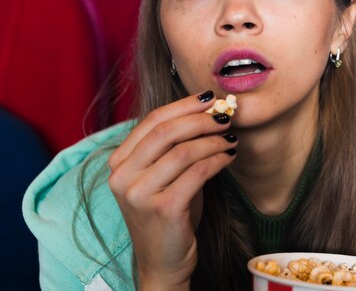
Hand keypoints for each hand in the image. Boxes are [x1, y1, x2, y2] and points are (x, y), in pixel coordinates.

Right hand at [107, 91, 236, 289]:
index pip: (152, 121)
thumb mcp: (164, 175)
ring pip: (184, 150)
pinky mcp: (162, 208)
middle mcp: (122, 176)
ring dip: (214, 140)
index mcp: (119, 163)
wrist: (163, 262)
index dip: (184, 106)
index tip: (209, 99)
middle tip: (225, 117)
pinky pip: (197, 172)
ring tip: (231, 139)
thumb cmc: (168, 213)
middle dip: (201, 120)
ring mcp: (139, 194)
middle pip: (167, 131)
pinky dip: (217, 160)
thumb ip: (175, 146)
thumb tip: (210, 112)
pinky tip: (229, 157)